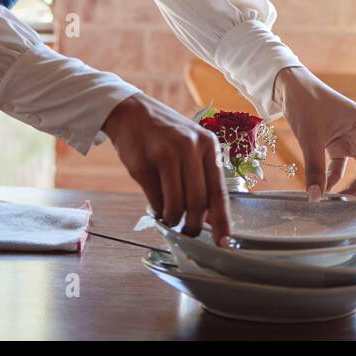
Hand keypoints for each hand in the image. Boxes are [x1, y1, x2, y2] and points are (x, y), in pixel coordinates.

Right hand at [100, 92, 232, 245]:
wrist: (131, 112)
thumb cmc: (166, 135)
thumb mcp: (191, 147)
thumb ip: (203, 178)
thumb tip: (211, 218)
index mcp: (208, 145)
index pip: (219, 191)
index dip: (222, 221)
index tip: (224, 243)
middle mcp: (190, 147)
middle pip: (198, 202)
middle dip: (193, 226)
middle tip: (189, 233)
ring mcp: (166, 154)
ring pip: (176, 204)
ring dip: (173, 220)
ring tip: (170, 219)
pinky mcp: (144, 164)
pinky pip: (155, 200)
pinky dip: (158, 211)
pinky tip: (157, 209)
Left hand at [273, 65, 355, 201]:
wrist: (290, 88)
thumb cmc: (306, 103)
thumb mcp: (311, 138)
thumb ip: (315, 169)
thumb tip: (315, 197)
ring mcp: (352, 137)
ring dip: (353, 184)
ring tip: (344, 202)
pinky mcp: (339, 142)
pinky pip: (343, 166)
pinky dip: (336, 178)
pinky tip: (326, 189)